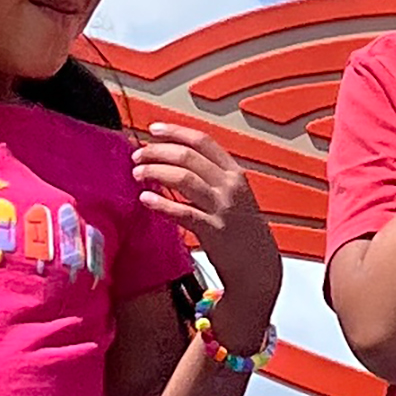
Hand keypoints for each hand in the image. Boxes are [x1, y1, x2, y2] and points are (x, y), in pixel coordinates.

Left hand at [130, 124, 282, 305]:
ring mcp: (223, 208)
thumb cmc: (241, 230)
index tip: (153, 129)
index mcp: (234, 173)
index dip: (176, 131)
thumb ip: (212, 178)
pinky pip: (183, 212)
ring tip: (138, 173)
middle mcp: (230, 186)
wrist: (259, 266)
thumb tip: (174, 161)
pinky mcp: (213, 231)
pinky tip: (146, 200)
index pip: (203, 141)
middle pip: (188, 156)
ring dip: (156, 172)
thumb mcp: (234, 196)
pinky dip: (162, 204)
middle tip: (137, 155)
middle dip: (158, 152)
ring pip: (184, 178)